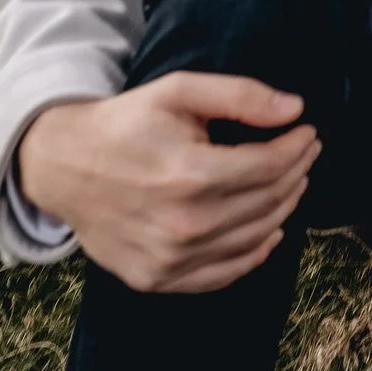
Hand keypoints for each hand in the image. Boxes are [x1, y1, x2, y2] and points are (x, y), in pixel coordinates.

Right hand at [15, 72, 316, 293]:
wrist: (63, 166)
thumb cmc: (125, 124)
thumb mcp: (179, 92)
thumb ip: (240, 95)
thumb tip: (295, 109)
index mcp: (189, 175)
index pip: (270, 166)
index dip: (298, 147)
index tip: (308, 132)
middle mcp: (183, 224)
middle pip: (268, 202)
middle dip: (297, 173)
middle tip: (305, 154)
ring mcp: (169, 259)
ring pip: (255, 238)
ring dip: (284, 208)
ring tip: (291, 183)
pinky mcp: (157, 278)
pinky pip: (223, 273)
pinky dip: (255, 253)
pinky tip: (270, 231)